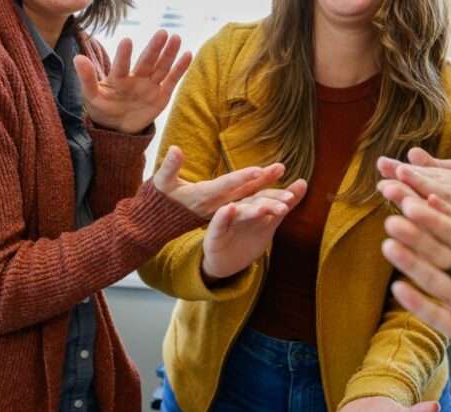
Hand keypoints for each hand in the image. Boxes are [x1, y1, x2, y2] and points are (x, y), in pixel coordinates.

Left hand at [74, 30, 191, 133]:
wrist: (118, 128)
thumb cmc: (103, 110)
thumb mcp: (91, 97)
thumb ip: (87, 79)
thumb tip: (77, 58)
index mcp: (118, 78)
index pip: (121, 66)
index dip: (124, 55)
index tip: (127, 42)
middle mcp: (136, 78)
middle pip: (146, 62)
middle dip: (154, 48)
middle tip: (162, 33)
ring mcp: (150, 85)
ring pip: (161, 67)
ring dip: (169, 54)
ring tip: (176, 38)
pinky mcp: (161, 94)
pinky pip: (172, 80)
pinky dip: (180, 68)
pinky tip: (187, 54)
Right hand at [153, 146, 285, 219]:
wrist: (160, 223)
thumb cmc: (159, 199)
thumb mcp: (160, 182)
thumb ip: (169, 167)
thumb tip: (175, 148)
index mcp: (203, 196)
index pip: (226, 185)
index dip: (242, 178)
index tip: (260, 170)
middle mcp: (217, 205)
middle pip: (244, 197)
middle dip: (266, 194)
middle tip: (288, 195)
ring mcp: (223, 210)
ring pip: (250, 204)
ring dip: (270, 202)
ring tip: (291, 200)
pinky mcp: (226, 212)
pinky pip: (249, 207)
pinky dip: (264, 202)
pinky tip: (283, 199)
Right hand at [201, 180, 307, 279]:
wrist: (225, 263)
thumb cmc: (248, 238)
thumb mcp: (269, 222)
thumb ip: (285, 204)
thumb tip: (303, 182)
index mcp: (253, 204)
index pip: (268, 197)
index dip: (279, 196)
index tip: (292, 197)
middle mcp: (240, 208)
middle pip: (256, 202)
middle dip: (270, 203)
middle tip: (285, 205)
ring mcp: (227, 219)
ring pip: (240, 212)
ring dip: (251, 209)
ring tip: (262, 209)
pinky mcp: (214, 231)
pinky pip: (219, 222)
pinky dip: (224, 214)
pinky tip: (230, 208)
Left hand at [377, 148, 450, 241]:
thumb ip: (439, 168)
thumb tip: (410, 153)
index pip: (426, 177)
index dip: (403, 172)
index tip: (381, 165)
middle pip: (432, 186)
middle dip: (407, 180)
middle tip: (384, 174)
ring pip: (444, 200)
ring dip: (418, 192)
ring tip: (394, 187)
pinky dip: (450, 211)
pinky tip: (432, 203)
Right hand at [382, 195, 450, 361]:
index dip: (437, 217)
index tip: (415, 200)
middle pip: (437, 251)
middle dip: (415, 236)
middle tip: (392, 220)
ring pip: (432, 278)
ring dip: (410, 262)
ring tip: (389, 245)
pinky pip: (435, 314)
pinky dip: (418, 303)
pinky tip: (398, 289)